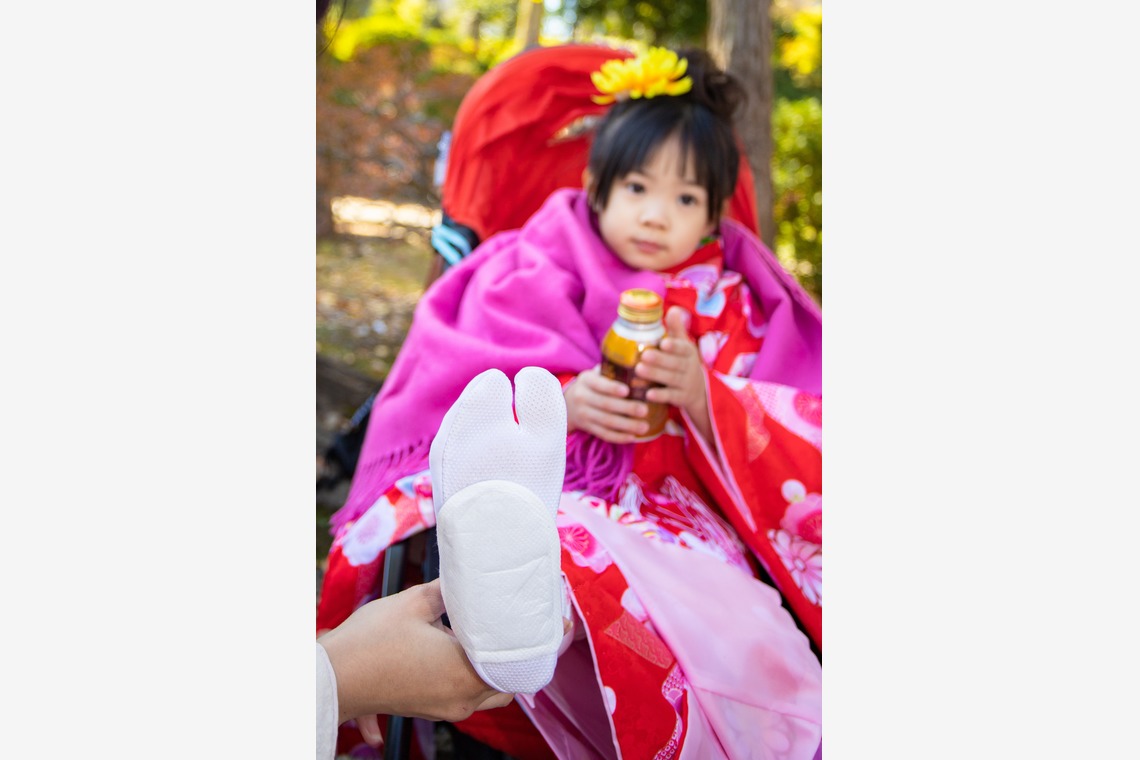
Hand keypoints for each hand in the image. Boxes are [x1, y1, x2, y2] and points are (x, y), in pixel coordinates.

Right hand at [317, 580, 513, 729]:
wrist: (333, 678)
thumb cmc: (370, 642)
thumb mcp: (414, 602)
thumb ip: (448, 590)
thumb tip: (466, 578)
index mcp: (465, 674)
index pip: (517, 664)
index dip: (527, 641)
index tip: (530, 622)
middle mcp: (462, 699)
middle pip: (507, 681)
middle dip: (508, 653)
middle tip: (504, 622)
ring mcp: (446, 709)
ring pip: (485, 689)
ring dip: (485, 664)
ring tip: (475, 632)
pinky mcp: (430, 709)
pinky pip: (463, 693)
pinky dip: (466, 673)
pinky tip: (451, 645)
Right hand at [564, 365, 650, 442]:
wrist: (568, 403)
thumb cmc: (592, 385)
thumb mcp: (596, 374)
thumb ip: (612, 371)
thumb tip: (642, 368)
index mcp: (586, 380)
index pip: (599, 384)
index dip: (612, 388)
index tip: (627, 391)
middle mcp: (582, 397)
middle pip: (605, 404)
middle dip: (626, 408)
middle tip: (644, 410)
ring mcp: (583, 414)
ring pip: (606, 421)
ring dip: (626, 426)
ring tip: (644, 427)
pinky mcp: (587, 427)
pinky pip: (603, 434)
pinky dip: (618, 437)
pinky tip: (632, 437)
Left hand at [636, 306, 711, 441]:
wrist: (700, 391)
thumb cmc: (684, 362)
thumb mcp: (684, 345)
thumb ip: (677, 329)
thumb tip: (673, 309)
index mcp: (689, 353)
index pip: (683, 348)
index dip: (674, 346)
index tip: (663, 343)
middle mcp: (689, 368)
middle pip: (675, 364)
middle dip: (660, 360)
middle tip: (644, 355)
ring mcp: (686, 384)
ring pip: (671, 379)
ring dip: (656, 375)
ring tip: (639, 370)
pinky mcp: (681, 398)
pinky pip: (671, 397)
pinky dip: (660, 395)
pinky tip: (648, 394)